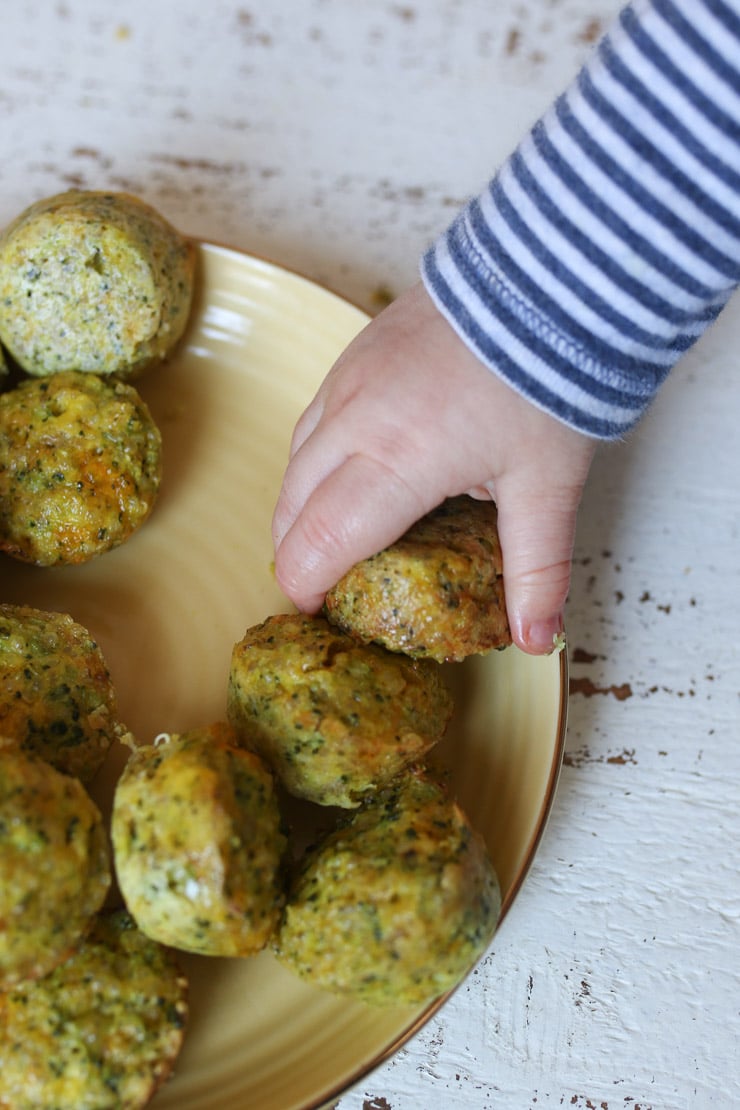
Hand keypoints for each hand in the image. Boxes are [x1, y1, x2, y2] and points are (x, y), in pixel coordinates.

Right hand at [272, 282, 595, 653]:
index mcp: (398, 461)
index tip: (321, 611)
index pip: (319, 542)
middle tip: (321, 586)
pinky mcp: (354, 354)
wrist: (545, 276)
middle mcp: (356, 422)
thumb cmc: (546, 377)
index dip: (306, 587)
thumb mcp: (548, 486)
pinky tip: (340, 475)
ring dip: (298, 509)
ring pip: (293, 462)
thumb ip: (537, 570)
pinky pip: (309, 421)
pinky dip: (310, 463)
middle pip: (291, 507)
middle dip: (295, 555)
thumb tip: (538, 641)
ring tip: (326, 539)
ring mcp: (348, 381)